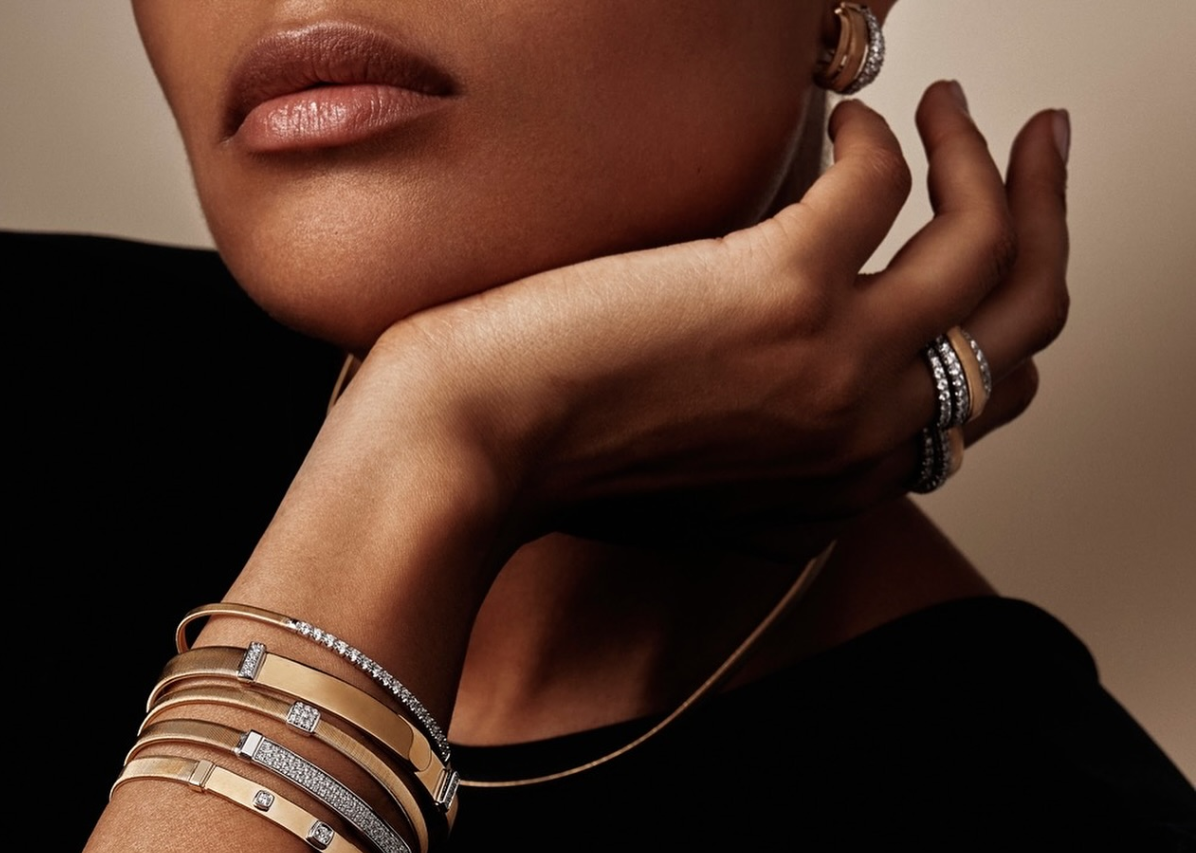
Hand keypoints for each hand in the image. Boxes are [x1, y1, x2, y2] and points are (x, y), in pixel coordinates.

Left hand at [359, 81, 1069, 557]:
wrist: (472, 453)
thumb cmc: (558, 456)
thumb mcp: (703, 469)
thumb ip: (778, 425)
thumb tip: (793, 344)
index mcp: (848, 472)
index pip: (989, 393)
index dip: (1007, 310)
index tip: (995, 243)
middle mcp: (865, 426)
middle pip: (1023, 315)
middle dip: (1047, 215)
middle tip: (1035, 147)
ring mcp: (836, 361)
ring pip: (986, 244)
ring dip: (984, 157)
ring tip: (944, 108)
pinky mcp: (781, 287)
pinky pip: (879, 184)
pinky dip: (874, 137)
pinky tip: (842, 122)